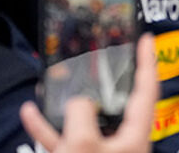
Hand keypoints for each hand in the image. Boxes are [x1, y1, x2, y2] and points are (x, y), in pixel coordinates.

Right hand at [20, 33, 157, 152]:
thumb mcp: (83, 143)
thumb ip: (82, 114)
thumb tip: (78, 102)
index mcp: (134, 134)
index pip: (146, 89)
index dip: (147, 61)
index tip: (147, 38)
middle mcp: (121, 141)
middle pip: (115, 102)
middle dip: (102, 80)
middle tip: (97, 59)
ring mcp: (101, 151)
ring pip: (84, 121)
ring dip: (65, 104)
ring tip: (53, 84)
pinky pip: (64, 138)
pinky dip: (48, 126)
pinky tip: (31, 113)